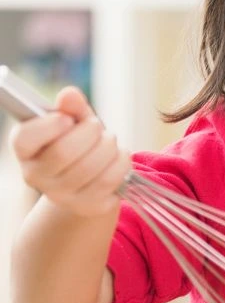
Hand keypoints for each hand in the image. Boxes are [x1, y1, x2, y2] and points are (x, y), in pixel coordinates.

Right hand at [9, 87, 129, 217]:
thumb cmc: (79, 143)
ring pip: (91, 166)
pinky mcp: (87, 207)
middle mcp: (36, 176)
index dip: (49, 125)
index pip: (25, 139)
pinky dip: (121, 163)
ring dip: (110, 146)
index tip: (67, 119)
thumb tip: (70, 94)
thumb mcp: (75, 121)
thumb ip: (72, 108)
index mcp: (25, 150)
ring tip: (109, 142)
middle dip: (91, 132)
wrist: (89, 179)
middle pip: (64, 152)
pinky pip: (110, 181)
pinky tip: (117, 159)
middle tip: (97, 127)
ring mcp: (60, 196)